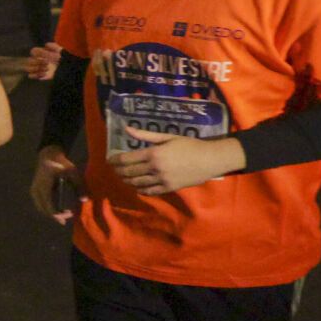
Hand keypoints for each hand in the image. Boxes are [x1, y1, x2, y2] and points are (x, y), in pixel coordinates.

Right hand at [27, 41, 61, 80]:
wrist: (69, 70)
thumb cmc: (65, 59)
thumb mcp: (61, 52)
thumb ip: (53, 47)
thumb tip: (46, 45)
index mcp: (43, 53)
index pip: (33, 51)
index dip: (37, 54)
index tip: (45, 56)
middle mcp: (39, 60)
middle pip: (28, 60)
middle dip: (37, 62)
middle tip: (47, 63)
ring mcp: (38, 68)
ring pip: (27, 68)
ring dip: (36, 68)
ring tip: (47, 69)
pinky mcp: (39, 75)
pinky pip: (30, 75)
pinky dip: (36, 75)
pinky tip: (44, 74)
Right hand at [30, 146, 82, 221]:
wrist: (48, 156)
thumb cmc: (61, 163)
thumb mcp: (72, 172)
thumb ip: (78, 185)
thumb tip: (84, 200)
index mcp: (44, 186)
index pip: (49, 205)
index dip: (58, 214)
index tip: (69, 215)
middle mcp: (36, 190)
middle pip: (44, 210)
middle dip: (57, 216)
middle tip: (70, 215)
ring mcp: (34, 192)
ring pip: (42, 209)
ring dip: (53, 213)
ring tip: (66, 213)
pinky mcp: (35, 192)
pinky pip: (41, 205)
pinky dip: (49, 209)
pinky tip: (60, 209)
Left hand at [109, 129, 244, 194]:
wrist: (210, 159)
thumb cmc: (189, 145)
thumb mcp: (167, 137)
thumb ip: (145, 136)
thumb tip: (127, 129)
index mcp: (153, 154)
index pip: (126, 159)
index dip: (115, 160)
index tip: (110, 160)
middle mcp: (154, 168)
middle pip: (128, 172)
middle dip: (118, 171)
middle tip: (114, 169)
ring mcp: (161, 180)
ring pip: (136, 183)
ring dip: (126, 180)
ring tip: (122, 177)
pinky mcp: (168, 188)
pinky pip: (149, 191)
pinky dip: (139, 189)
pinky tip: (136, 186)